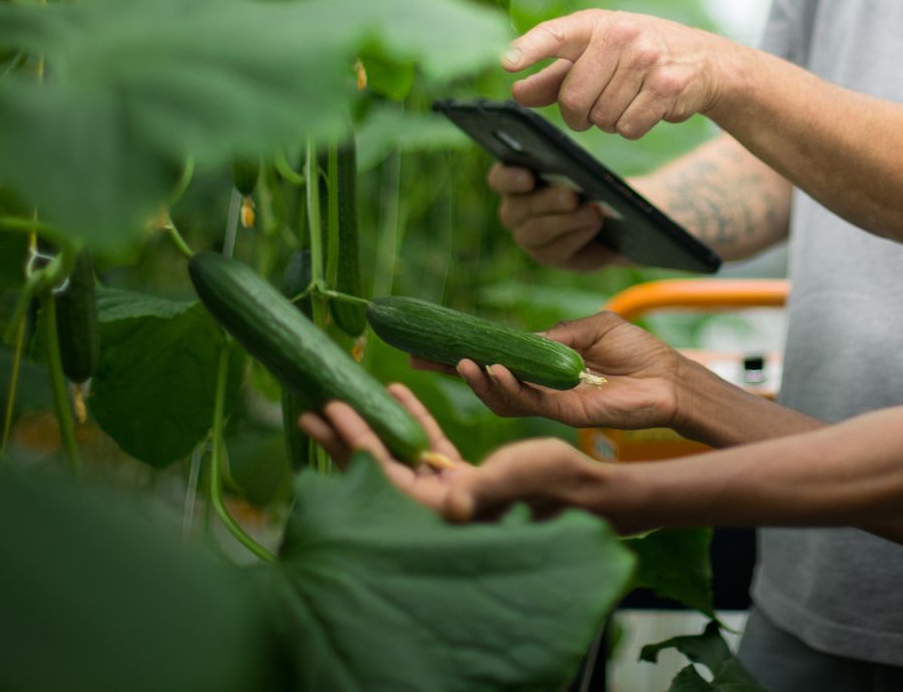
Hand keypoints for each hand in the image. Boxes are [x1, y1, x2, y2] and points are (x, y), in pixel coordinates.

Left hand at [301, 388, 620, 526]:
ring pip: (398, 457)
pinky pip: (430, 448)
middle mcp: (439, 506)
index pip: (385, 476)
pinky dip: (413, 421)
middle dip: (345, 439)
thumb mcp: (520, 478)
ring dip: (373, 427)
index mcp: (445, 511)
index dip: (355, 443)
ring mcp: (451, 494)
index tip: (329, 411)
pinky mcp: (466, 481)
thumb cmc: (559, 486)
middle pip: (380, 469)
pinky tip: (397, 391)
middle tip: (309, 408)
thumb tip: (454, 502)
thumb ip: (485, 490)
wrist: (594, 496)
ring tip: (340, 399)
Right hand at [426, 311, 686, 430]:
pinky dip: (509, 387)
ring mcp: (549, 400)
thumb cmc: (635, 349)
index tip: (427, 343)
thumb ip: (552, 337)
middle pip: (486, 378)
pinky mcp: (563, 413)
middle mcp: (539, 382)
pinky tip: (497, 371)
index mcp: (542, 360)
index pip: (494, 355)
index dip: (462, 350)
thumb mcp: (590, 328)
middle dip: (451, 370)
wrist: (668, 377)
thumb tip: (515, 343)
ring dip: (479, 380)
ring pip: (501, 396)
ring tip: (461, 363)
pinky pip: (528, 403)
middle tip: (419, 358)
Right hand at [487, 162, 618, 271]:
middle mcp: (513, 210)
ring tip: (592, 212)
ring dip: (567, 220)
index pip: (499, 179)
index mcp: (514, 179)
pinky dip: (578, 234)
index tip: (528, 178)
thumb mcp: (583, 170)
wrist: (606, 216)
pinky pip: (556, 249)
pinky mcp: (546, 255)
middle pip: (521, 206)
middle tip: (571, 197)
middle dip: (549, 200)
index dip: (509, 178)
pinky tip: (596, 224)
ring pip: (538, 231)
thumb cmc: (588, 180)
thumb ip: (573, 168)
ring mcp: (526, 236)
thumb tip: (577, 172)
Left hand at [503, 10, 732, 139]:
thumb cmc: (636, 57)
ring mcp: (647, 59)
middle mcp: (622, 35)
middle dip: (577, 115)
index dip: (529, 49)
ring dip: (607, 121)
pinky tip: (644, 108)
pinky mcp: (668, 86)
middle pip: (573, 98)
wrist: (702, 60)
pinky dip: (630, 127)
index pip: (555, 34)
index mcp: (596, 24)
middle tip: (591, 109)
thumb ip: (554, 77)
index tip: (505, 62)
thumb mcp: (595, 56)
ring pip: (601, 117)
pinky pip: (628, 127)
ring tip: (626, 100)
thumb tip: (517, 92)